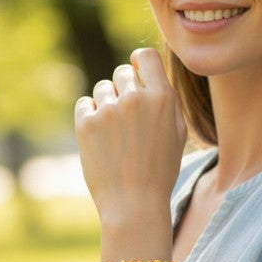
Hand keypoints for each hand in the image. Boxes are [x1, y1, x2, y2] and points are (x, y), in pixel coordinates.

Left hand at [74, 48, 186, 219]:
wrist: (134, 204)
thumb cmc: (160, 171)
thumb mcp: (177, 134)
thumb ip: (166, 101)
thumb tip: (149, 76)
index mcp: (163, 98)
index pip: (146, 57)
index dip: (138, 61)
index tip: (135, 70)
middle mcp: (136, 98)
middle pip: (122, 72)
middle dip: (123, 88)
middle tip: (126, 116)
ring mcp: (109, 110)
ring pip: (102, 88)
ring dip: (107, 103)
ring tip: (115, 133)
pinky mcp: (86, 123)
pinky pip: (85, 104)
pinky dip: (90, 116)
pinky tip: (100, 138)